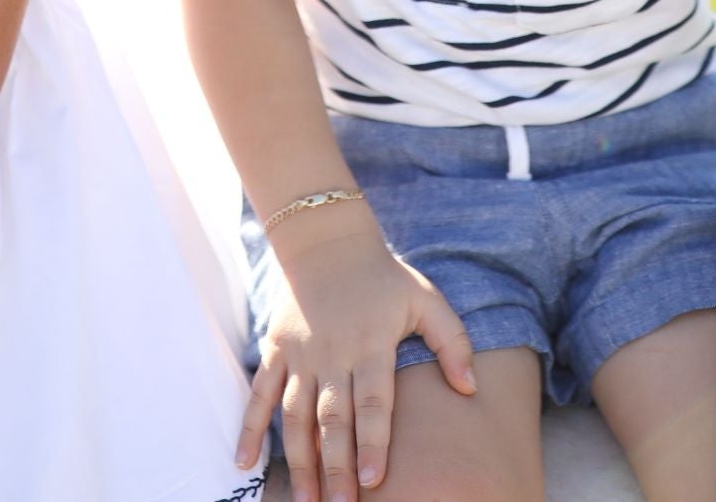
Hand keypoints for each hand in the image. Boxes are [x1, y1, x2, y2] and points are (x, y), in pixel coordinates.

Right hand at [250, 223, 475, 501]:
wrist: (326, 240)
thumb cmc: (384, 276)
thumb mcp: (426, 300)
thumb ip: (452, 343)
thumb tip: (470, 389)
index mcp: (371, 345)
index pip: (372, 403)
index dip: (373, 443)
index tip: (373, 480)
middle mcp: (333, 354)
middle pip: (332, 420)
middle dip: (336, 467)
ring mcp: (300, 355)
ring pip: (295, 416)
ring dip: (299, 461)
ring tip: (306, 500)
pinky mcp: (276, 351)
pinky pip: (259, 394)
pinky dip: (249, 427)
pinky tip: (244, 462)